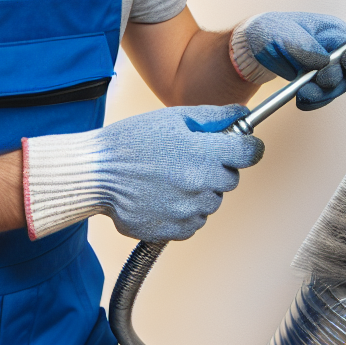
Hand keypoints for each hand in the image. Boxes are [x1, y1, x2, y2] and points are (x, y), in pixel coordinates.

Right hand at [23, 104, 263, 241]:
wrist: (96, 174)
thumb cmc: (130, 142)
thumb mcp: (172, 118)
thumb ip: (213, 117)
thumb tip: (241, 114)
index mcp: (203, 153)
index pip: (249, 153)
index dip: (248, 147)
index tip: (243, 146)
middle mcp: (200, 184)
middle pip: (231, 179)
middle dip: (218, 168)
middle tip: (190, 159)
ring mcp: (188, 210)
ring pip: (213, 202)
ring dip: (200, 191)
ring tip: (171, 178)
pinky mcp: (175, 230)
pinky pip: (195, 222)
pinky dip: (185, 211)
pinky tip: (164, 196)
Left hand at [229, 11, 345, 109]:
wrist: (254, 46)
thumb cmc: (269, 30)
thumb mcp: (283, 33)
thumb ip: (305, 45)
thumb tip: (323, 60)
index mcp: (331, 31)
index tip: (344, 68)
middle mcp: (334, 49)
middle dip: (334, 82)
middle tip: (316, 84)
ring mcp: (327, 66)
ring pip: (337, 87)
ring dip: (322, 95)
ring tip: (304, 94)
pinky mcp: (317, 81)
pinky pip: (324, 96)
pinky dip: (314, 101)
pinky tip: (302, 100)